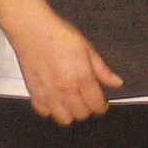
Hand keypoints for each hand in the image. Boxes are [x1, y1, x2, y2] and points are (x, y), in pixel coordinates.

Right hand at [8, 3, 119, 124]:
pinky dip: (51, 109)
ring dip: (70, 113)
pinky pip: (45, 112)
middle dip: (87, 109)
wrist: (31, 29)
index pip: (96, 106)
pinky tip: (54, 99)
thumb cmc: (57, 35)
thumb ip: (102, 69)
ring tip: (71, 102)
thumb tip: (116, 82)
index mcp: (81, 77)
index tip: (101, 102)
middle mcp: (65, 89)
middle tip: (86, 98)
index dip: (102, 106)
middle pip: (82, 114)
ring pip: (64, 119)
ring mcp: (48, 93)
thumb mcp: (87, 48)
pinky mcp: (34, 93)